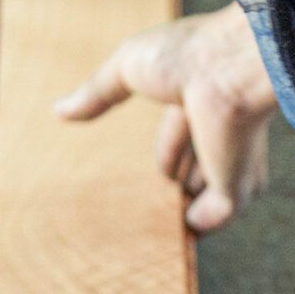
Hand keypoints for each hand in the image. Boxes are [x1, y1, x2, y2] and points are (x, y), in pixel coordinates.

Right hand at [55, 3, 276, 232]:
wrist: (226, 69)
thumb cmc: (187, 55)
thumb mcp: (129, 66)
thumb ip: (98, 93)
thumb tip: (59, 110)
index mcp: (202, 95)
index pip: (183, 131)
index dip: (168, 151)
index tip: (158, 171)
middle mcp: (223, 128)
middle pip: (200, 165)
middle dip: (180, 183)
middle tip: (152, 205)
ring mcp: (231, 158)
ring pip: (210, 193)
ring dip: (187, 210)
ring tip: (158, 229)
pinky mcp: (234, 185)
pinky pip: (214, 217)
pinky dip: (196, 228)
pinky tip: (178, 238)